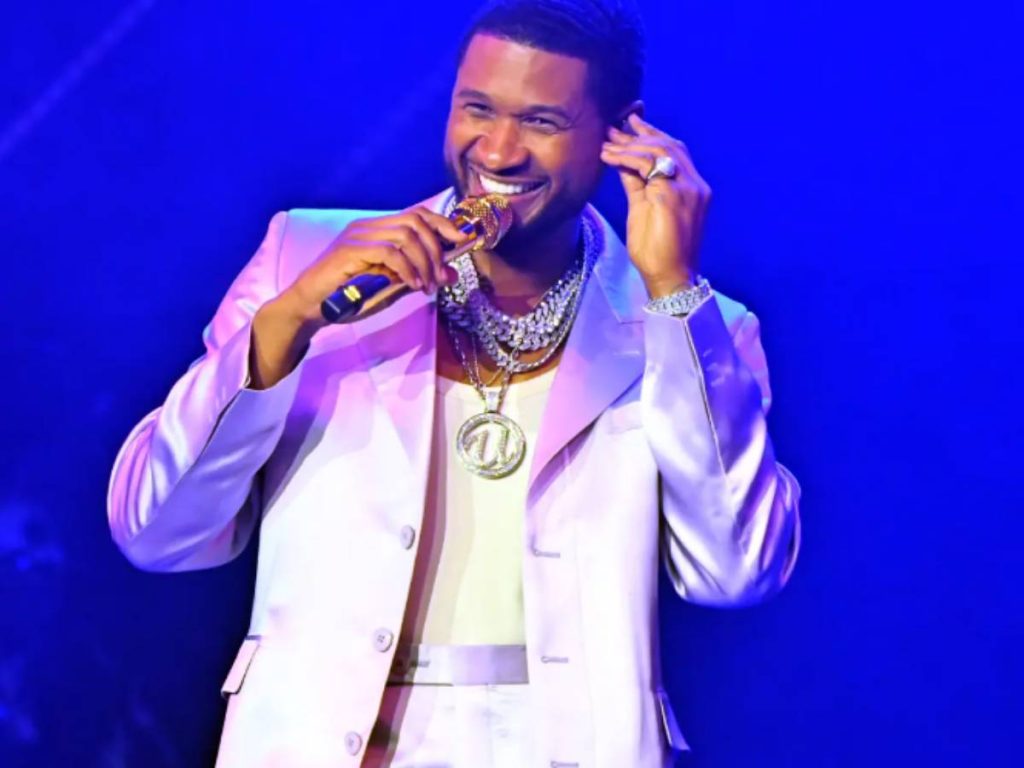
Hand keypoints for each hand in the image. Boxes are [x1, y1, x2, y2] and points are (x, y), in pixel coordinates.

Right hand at [249, 206, 470, 388]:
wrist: (311, 306)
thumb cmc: (349, 296)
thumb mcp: (392, 286)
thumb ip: (419, 276)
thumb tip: (452, 273)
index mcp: (377, 228)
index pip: (416, 213)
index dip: (443, 224)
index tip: (462, 242)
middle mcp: (368, 225)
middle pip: (415, 221)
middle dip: (436, 249)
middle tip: (440, 278)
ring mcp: (357, 235)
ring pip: (405, 236)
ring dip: (424, 262)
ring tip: (426, 286)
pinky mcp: (350, 251)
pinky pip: (389, 252)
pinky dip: (408, 270)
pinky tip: (413, 286)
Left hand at [600, 113, 710, 297]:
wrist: (669, 276)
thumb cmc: (657, 250)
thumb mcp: (644, 209)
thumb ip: (637, 184)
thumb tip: (623, 163)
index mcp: (692, 188)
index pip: (675, 151)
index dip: (653, 135)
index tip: (631, 125)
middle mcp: (694, 184)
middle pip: (669, 145)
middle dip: (640, 133)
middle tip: (615, 127)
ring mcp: (687, 188)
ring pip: (657, 151)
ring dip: (629, 145)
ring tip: (606, 143)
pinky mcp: (671, 195)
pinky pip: (646, 165)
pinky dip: (626, 157)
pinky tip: (608, 157)